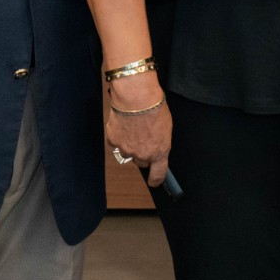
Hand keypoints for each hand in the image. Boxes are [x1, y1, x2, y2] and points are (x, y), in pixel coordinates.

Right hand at [106, 72, 171, 188]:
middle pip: (141, 162)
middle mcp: (142, 154)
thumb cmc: (154, 107)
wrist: (136, 97)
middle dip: (142, 153)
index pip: (158, 174)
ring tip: (133, 126)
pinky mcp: (113, 140)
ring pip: (127, 152)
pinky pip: (115, 142)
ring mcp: (126, 149)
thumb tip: (156, 145)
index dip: (156, 180)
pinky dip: (118, 135)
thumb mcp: (166, 127)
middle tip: (143, 138)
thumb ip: (160, 141)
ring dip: (129, 144)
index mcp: (159, 151)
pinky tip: (123, 123)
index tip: (154, 182)